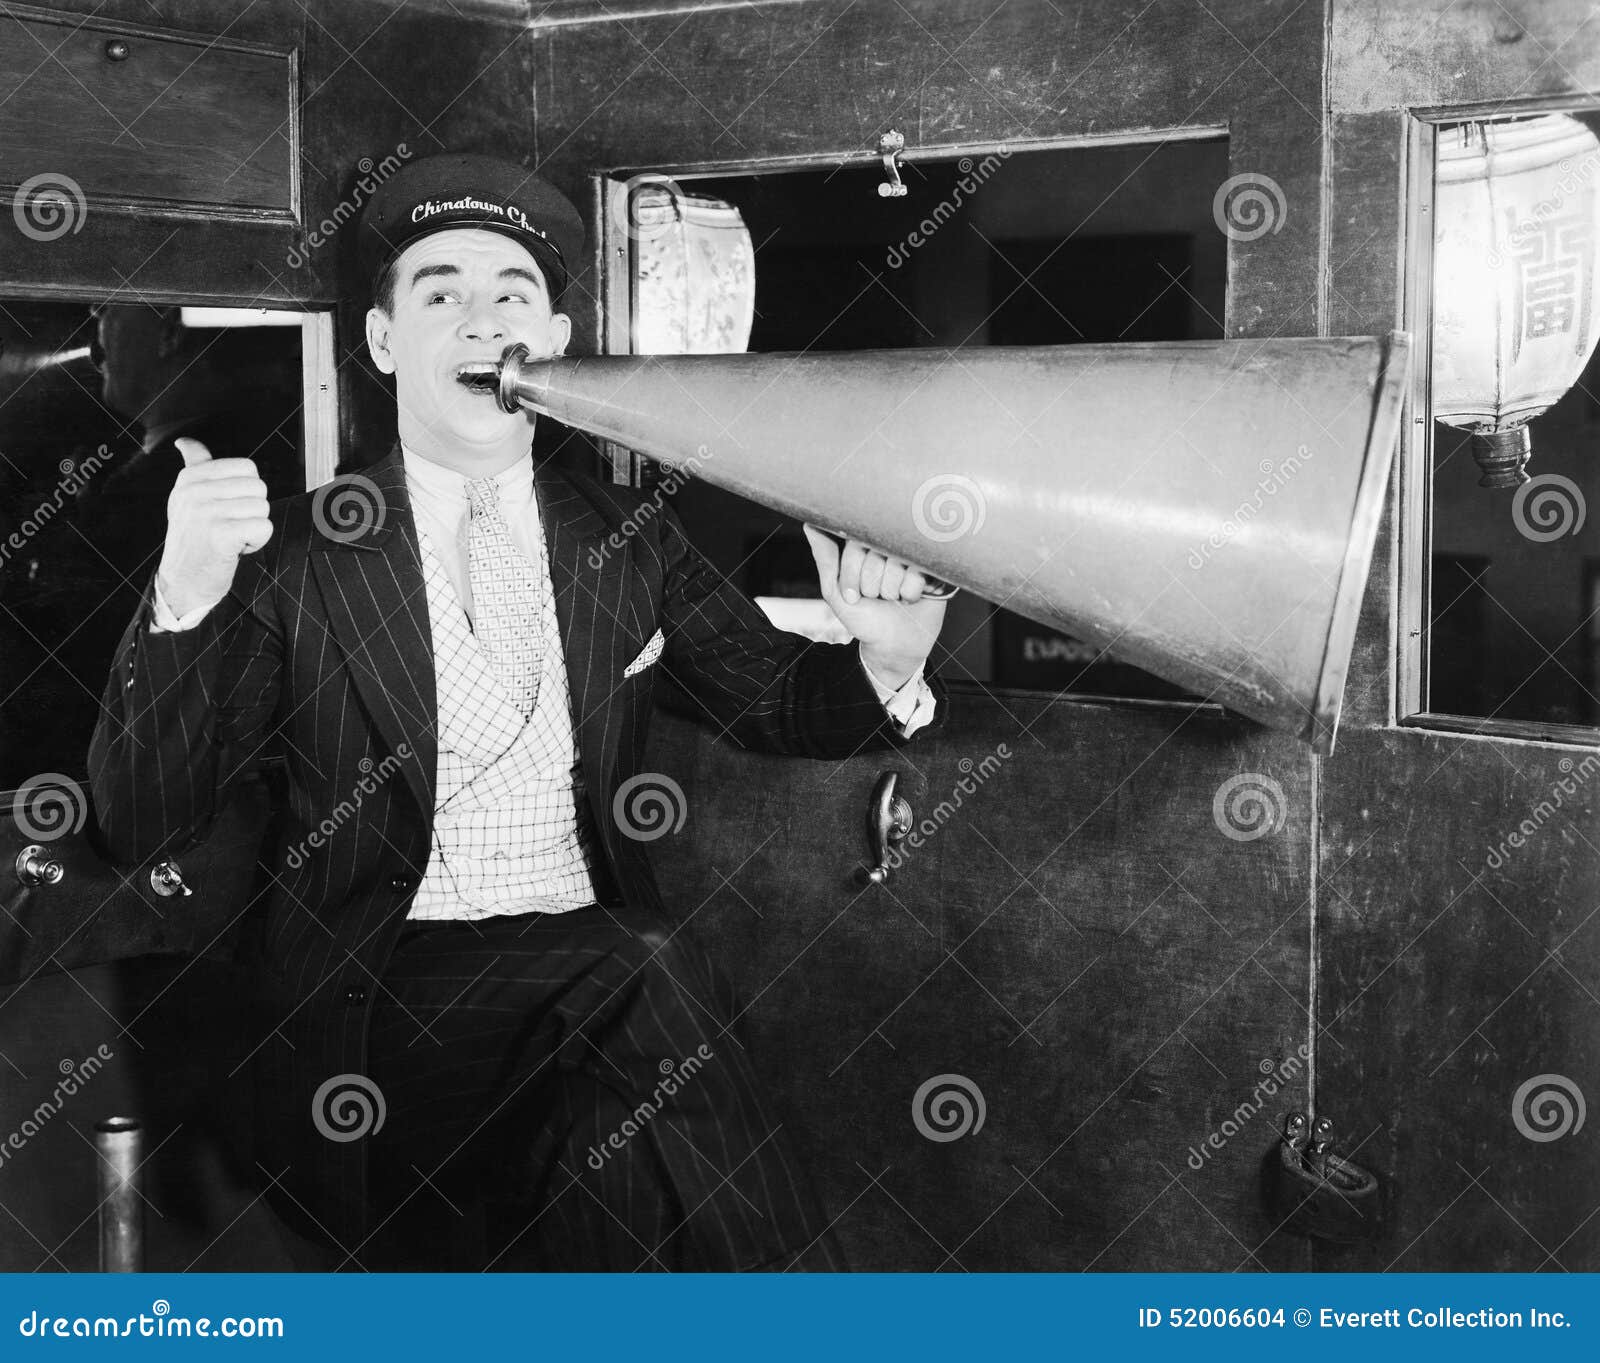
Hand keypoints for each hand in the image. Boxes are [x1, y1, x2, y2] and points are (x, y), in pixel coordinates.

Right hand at [154, 438, 273, 616]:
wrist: (182, 582)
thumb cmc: (193, 540)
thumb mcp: (187, 498)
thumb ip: (194, 466)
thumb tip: (186, 442)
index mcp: (190, 478)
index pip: (247, 467)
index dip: (246, 491)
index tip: (226, 508)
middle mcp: (195, 491)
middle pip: (258, 487)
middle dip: (252, 511)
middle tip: (228, 527)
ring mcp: (206, 511)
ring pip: (263, 508)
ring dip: (253, 528)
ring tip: (229, 538)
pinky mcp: (220, 533)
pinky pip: (263, 527)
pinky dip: (256, 542)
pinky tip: (234, 549)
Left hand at [803, 525, 945, 688]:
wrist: (894, 645)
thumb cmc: (864, 619)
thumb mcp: (836, 592)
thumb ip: (826, 559)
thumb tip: (810, 524)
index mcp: (866, 547)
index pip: (856, 544)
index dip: (852, 573)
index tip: (853, 596)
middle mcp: (890, 546)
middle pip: (878, 552)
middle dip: (873, 585)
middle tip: (877, 598)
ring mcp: (912, 555)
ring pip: (899, 562)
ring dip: (893, 589)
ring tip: (894, 598)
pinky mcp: (933, 567)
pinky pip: (919, 572)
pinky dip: (910, 592)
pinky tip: (911, 598)